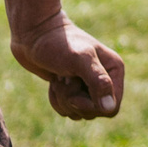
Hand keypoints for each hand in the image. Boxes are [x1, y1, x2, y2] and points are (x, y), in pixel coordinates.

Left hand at [10, 11, 126, 119]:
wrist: (33, 33)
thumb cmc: (57, 43)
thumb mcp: (79, 60)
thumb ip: (98, 82)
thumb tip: (109, 108)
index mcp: (114, 70)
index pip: (111, 108)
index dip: (91, 106)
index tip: (74, 91)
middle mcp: (105, 79)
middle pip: (95, 112)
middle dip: (74, 100)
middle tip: (64, 78)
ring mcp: (88, 85)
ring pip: (80, 113)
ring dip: (64, 99)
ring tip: (59, 77)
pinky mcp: (73, 90)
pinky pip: (68, 110)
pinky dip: (56, 100)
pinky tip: (54, 82)